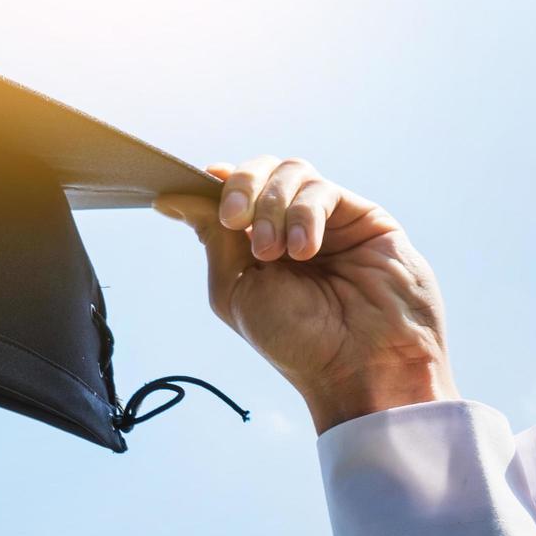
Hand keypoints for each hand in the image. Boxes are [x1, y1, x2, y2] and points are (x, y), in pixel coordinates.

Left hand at [155, 157, 457, 433]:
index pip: (233, 187)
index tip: (201, 183)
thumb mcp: (236, 287)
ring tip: (273, 251)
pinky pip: (323, 191)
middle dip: (241, 187)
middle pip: (261, 168)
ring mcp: (329, 218)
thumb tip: (171, 198)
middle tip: (235, 220)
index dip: (217, 181)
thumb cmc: (296, 339)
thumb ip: (212, 237)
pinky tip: (303, 250)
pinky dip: (304, 215)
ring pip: (291, 171)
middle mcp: (292, 223)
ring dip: (271, 205)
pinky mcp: (364, 218)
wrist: (358, 367)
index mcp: (256, 239)